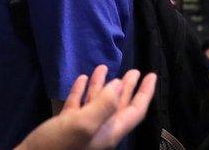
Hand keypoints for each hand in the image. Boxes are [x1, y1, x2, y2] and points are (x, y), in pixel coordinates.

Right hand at [17, 65, 156, 149]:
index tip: (151, 75)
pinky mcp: (65, 130)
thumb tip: (118, 85)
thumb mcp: (83, 125)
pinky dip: (81, 92)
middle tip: (133, 71)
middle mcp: (99, 132)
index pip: (134, 111)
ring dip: (101, 86)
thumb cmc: (57, 147)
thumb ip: (104, 105)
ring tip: (103, 67)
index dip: (144, 93)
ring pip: (97, 105)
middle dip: (126, 88)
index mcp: (109, 133)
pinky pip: (78, 107)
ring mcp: (82, 131)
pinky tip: (80, 79)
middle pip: (118, 107)